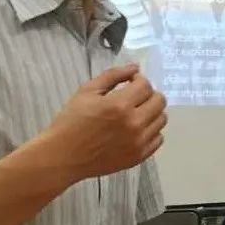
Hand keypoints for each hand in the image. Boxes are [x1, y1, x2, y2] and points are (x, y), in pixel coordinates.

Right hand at [42, 64, 167, 183]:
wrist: (63, 156)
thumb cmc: (71, 121)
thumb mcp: (87, 91)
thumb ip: (113, 75)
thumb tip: (135, 67)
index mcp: (120, 105)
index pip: (146, 85)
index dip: (139, 80)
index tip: (131, 82)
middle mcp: (134, 124)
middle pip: (159, 101)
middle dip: (149, 94)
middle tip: (135, 96)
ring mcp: (138, 142)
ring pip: (161, 120)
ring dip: (151, 112)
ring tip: (135, 113)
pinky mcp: (138, 157)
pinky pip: (158, 140)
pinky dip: (151, 131)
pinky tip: (136, 129)